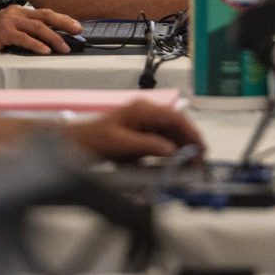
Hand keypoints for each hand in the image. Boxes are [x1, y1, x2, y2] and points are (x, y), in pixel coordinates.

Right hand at [0, 6, 81, 58]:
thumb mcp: (8, 31)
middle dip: (65, 22)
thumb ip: (24, 34)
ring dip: (54, 37)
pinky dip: (36, 45)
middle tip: (79, 30)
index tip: (76, 26)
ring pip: (38, 27)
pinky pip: (24, 38)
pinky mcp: (2, 33)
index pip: (45, 13)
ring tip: (65, 47)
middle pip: (47, 16)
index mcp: (19, 12)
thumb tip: (46, 43)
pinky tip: (46, 51)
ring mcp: (9, 22)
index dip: (62, 19)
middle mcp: (16, 13)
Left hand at [66, 100, 204, 160]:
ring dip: (182, 148)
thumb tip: (172, 150)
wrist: (73, 144)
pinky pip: (162, 141)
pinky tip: (177, 163)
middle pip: (176, 125)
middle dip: (189, 142)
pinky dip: (171, 151)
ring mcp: (144, 122)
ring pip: (171, 134)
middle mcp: (146, 112)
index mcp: (142, 109)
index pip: (174, 117)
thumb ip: (148, 145)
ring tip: (191, 165)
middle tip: (200, 161)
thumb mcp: (121, 144)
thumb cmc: (93, 141)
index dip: (191, 131)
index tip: (200, 147)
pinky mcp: (141, 134)